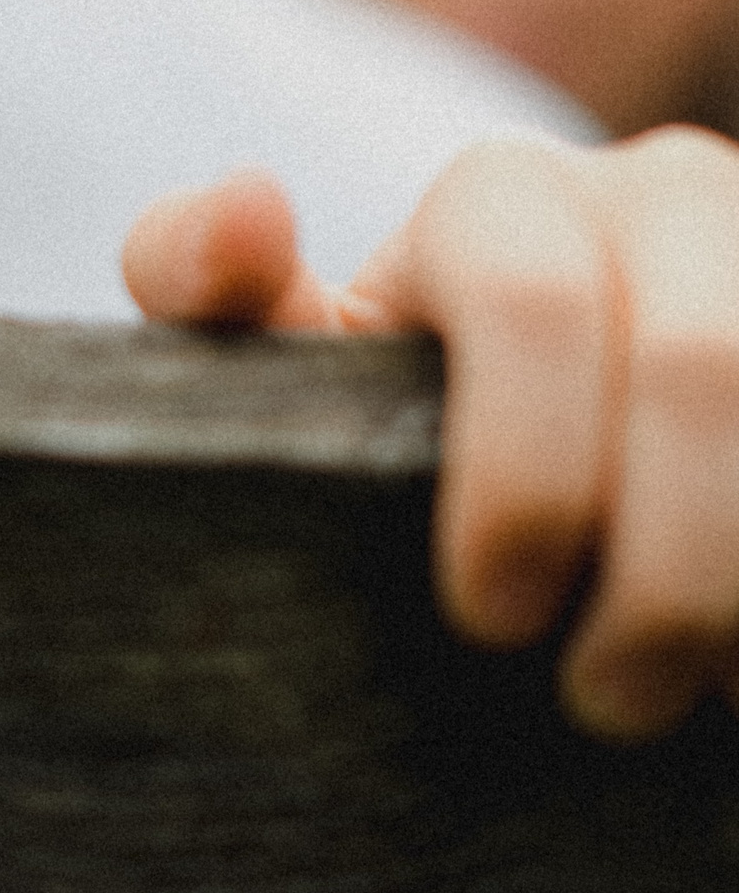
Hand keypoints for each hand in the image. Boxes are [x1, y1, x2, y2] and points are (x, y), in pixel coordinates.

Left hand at [123, 128, 738, 741]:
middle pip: (703, 372)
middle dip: (662, 567)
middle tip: (603, 699)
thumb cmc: (378, 408)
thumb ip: (204, 282)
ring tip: (703, 695)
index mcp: (506, 197)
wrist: (538, 437)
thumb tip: (248, 202)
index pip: (533, 305)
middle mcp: (664, 192)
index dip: (522, 473)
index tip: (487, 615)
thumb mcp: (286, 358)